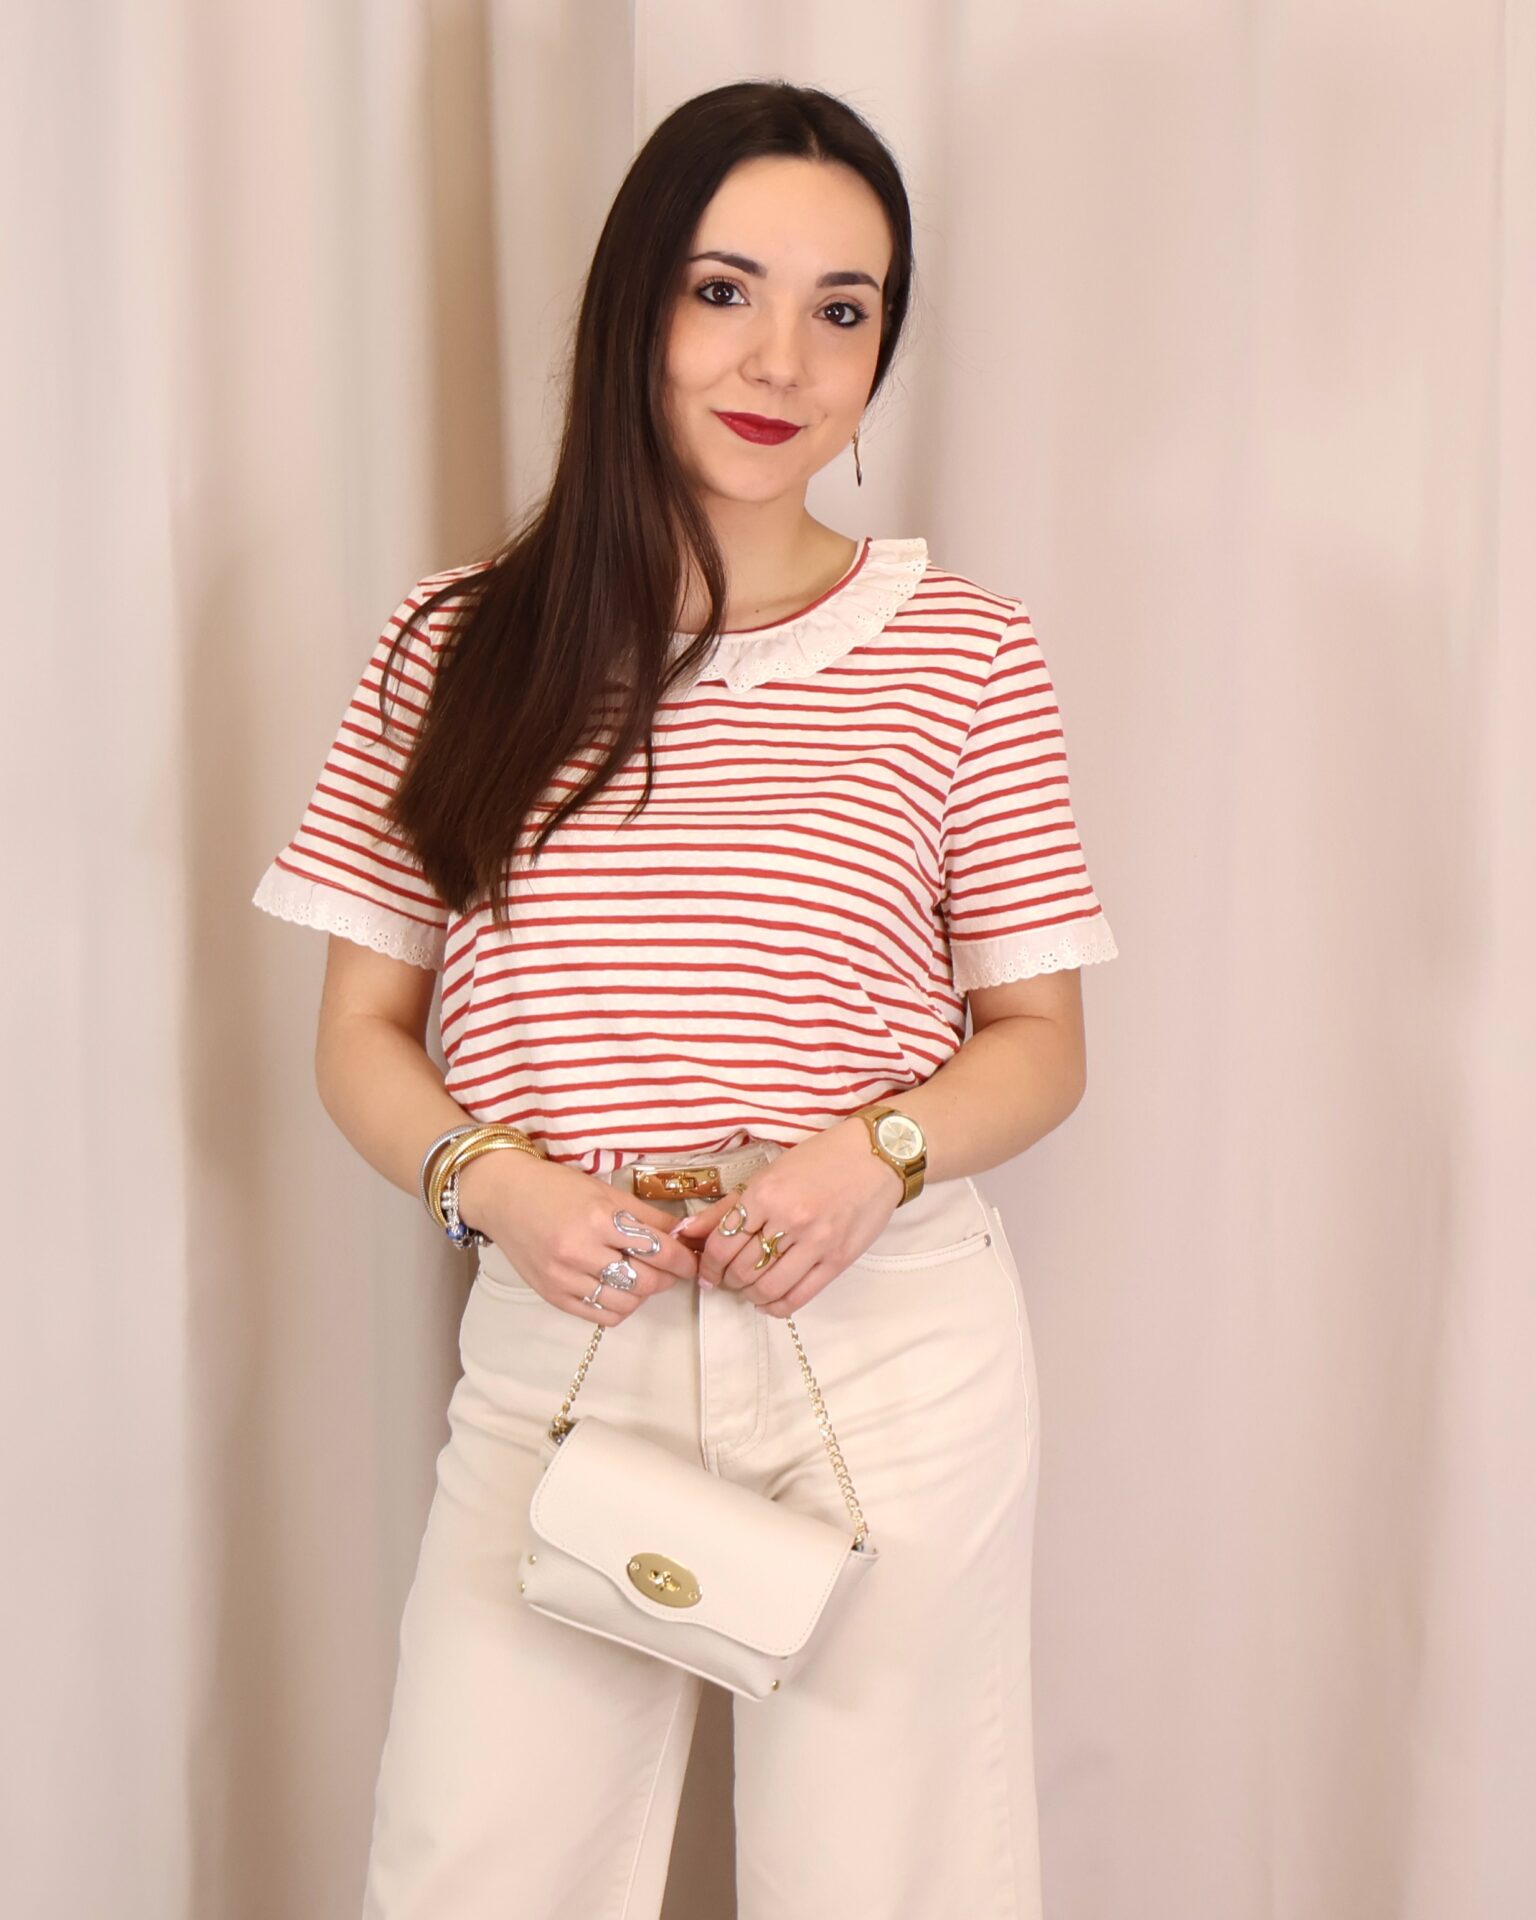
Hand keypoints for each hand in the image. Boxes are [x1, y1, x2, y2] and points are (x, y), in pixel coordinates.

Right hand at [456, 1149, 699, 1323]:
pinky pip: (600, 1315)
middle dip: (667, 1277)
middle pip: (645, 1280)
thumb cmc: (555, 1188)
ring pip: (625, 1302)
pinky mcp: (553, 1295)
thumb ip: (647, 1216)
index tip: (691, 1260)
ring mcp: (564, 1277)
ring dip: (644, 1294)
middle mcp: (580, 1251)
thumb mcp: (605, 1191)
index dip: (682, 1259)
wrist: (504, 1197)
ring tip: (645, 1277)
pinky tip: (621, 1291)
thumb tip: (684, 1234)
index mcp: (597, 1218)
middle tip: (671, 1268)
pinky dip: (620, 1308)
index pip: (656, 1248)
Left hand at [671, 1122, 904, 1315]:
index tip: (706, 1272)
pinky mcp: (838, 1260)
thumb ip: (726, 1206)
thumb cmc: (820, 1160)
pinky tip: (769, 1301)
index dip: (708, 1266)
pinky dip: (777, 1306)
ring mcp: (816, 1242)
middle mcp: (789, 1219)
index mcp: (766, 1193)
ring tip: (749, 1288)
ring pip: (768, 1288)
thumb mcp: (768, 1173)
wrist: (875, 1156)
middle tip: (727, 1279)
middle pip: (742, 1269)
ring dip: (750, 1295)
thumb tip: (689, 1232)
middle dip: (727, 1281)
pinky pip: (799, 1297)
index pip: (722, 1243)